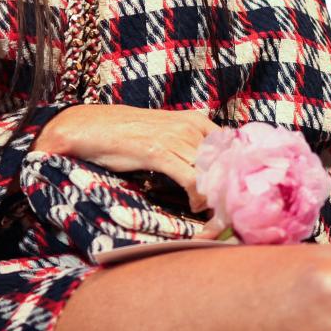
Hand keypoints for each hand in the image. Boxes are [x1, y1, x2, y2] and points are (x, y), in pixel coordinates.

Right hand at [32, 105, 219, 211]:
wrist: (93, 126)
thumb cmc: (129, 134)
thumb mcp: (167, 133)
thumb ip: (189, 144)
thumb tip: (211, 165)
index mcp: (196, 120)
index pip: (232, 145)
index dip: (237, 170)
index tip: (235, 189)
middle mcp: (190, 126)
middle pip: (226, 160)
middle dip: (229, 186)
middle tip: (227, 206)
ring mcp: (175, 138)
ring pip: (212, 171)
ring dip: (214, 196)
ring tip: (211, 210)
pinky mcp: (160, 152)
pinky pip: (192, 179)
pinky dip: (197, 197)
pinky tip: (192, 205)